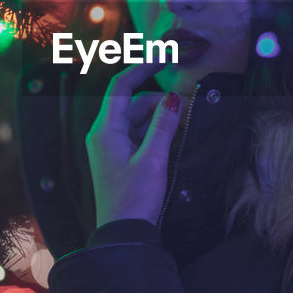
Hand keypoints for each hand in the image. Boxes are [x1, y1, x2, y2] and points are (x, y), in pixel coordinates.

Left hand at [86, 62, 182, 227]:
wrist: (123, 235)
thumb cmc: (135, 198)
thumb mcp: (153, 160)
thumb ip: (163, 126)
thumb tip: (173, 98)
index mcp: (105, 130)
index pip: (122, 86)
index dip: (143, 68)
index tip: (164, 57)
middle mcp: (104, 135)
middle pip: (134, 103)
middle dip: (160, 102)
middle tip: (188, 109)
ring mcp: (111, 148)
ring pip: (138, 120)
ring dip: (161, 119)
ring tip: (185, 125)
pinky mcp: (120, 160)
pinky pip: (139, 136)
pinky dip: (157, 133)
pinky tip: (175, 139)